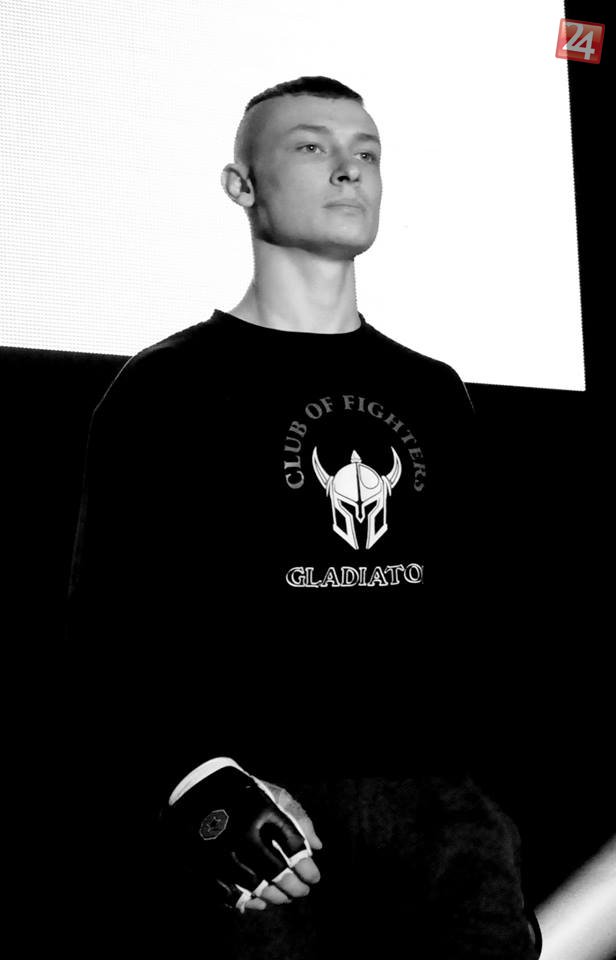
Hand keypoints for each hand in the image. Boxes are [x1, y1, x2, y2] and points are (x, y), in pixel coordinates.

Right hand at [163, 760, 322, 913]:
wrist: (194, 785)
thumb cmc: (241, 792)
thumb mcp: (271, 793)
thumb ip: (297, 816)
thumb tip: (317, 847)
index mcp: (263, 809)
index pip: (294, 847)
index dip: (307, 868)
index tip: (313, 877)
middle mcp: (242, 830)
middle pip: (276, 872)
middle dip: (294, 887)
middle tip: (302, 892)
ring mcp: (220, 849)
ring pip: (254, 887)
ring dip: (272, 897)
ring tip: (282, 898)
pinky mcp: (201, 863)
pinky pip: (226, 893)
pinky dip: (244, 901)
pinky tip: (256, 902)